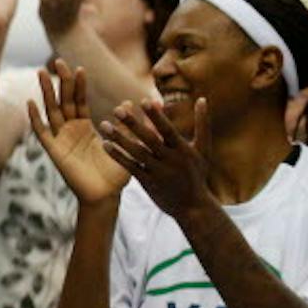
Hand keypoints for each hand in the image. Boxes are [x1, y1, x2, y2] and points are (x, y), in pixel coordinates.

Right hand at [27, 61, 131, 205]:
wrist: (105, 196)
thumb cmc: (115, 174)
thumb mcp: (126, 145)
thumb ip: (127, 125)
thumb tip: (128, 103)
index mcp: (85, 127)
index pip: (80, 101)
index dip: (79, 85)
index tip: (80, 68)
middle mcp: (70, 130)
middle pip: (63, 100)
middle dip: (61, 81)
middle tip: (58, 62)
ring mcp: (60, 139)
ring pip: (51, 110)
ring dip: (46, 92)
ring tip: (42, 72)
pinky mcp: (54, 151)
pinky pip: (42, 132)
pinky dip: (35, 118)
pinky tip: (30, 103)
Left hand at [100, 98, 214, 221]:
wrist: (194, 209)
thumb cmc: (197, 173)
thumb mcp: (203, 150)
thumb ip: (202, 124)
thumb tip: (202, 98)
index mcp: (183, 150)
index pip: (168, 130)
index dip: (156, 117)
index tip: (143, 101)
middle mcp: (171, 160)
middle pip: (149, 140)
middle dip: (133, 125)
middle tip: (116, 109)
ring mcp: (159, 172)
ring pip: (136, 153)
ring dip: (119, 139)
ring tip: (103, 124)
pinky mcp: (148, 183)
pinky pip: (130, 167)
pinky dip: (118, 156)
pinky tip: (104, 144)